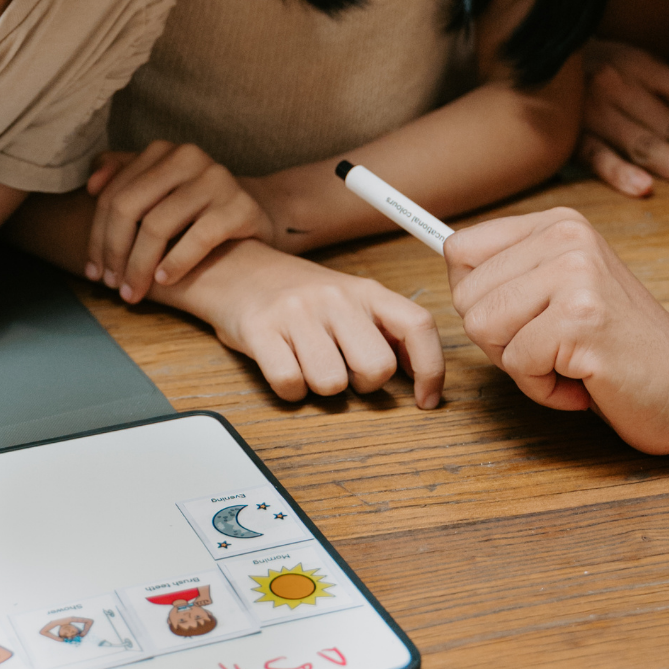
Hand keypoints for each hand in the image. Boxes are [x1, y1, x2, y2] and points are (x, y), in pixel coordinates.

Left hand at [84, 141, 276, 302]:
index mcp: (162, 151)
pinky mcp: (240, 206)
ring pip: (157, 226)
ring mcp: (216, 179)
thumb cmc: (196, 208)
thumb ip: (123, 178)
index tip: (94, 271)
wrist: (258, 212)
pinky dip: (176, 263)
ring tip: (133, 291)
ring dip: (139, 266)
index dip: (97, 237)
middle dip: (114, 253)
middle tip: (112, 285)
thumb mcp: (160, 188)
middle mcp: (188, 157)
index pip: (113, 196)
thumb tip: (91, 185)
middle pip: (129, 208)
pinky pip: (198, 238)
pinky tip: (164, 280)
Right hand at [182, 240, 444, 408]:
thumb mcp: (350, 300)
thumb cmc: (300, 295)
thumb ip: (385, 330)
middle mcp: (335, 298)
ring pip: (331, 383)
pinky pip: (290, 385)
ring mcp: (296, 313)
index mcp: (366, 290)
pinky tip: (285, 368)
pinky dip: (290, 390)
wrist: (237, 269)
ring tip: (308, 364)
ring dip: (321, 387)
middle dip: (364, 384)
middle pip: (376, 367)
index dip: (431, 370)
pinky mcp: (259, 330)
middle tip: (346, 371)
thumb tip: (422, 374)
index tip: (426, 400)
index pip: (417, 326)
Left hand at [445, 206, 668, 451]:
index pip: (459, 250)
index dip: (477, 298)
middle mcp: (567, 238)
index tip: (522, 317)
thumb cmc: (618, 345)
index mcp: (558, 223)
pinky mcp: (581, 322)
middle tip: (557, 345)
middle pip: (465, 296)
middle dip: (500, 339)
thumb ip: (509, 271)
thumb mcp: (561, 288)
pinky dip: (544, 389)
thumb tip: (441, 252)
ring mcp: (576, 277)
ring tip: (571, 360)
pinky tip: (586, 378)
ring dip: (522, 365)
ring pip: (483, 329)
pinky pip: (517, 365)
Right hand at [580, 40, 668, 196]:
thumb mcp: (636, 61)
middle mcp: (621, 87)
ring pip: (647, 144)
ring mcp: (593, 113)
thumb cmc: (588, 64)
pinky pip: (594, 156)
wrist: (523, 56)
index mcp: (642, 67)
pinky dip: (617, 171)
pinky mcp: (566, 137)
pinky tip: (643, 189)